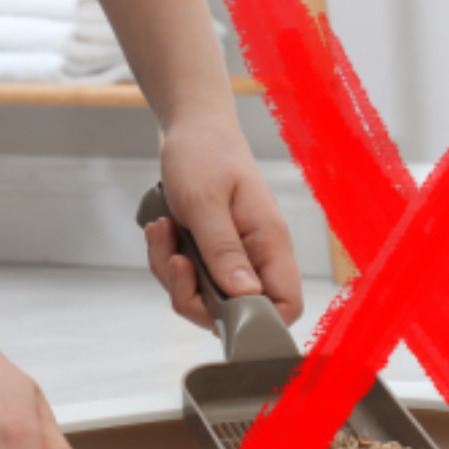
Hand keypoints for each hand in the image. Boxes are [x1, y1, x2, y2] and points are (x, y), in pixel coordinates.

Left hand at [145, 118, 303, 330]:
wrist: (194, 127)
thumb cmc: (205, 154)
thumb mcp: (205, 202)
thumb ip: (224, 251)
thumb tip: (245, 296)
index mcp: (270, 242)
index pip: (286, 305)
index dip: (257, 322)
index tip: (215, 308)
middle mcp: (257, 255)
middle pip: (237, 312)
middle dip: (193, 296)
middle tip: (176, 261)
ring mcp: (235, 256)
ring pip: (205, 298)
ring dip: (173, 275)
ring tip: (164, 231)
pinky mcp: (213, 253)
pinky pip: (189, 279)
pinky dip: (168, 261)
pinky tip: (163, 230)